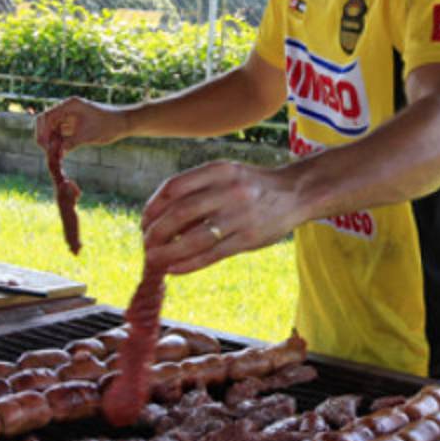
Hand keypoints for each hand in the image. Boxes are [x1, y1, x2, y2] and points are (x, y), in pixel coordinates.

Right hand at [34, 97, 129, 152]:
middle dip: (44, 136)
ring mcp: (71, 115)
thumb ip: (70, 143)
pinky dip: (59, 141)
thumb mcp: (88, 136)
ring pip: (53, 127)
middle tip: (47, 152)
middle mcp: (67, 108)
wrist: (124, 122)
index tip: (44, 146)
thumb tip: (56, 154)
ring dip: (51, 140)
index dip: (42, 132)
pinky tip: (60, 152)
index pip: (46, 117)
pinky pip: (61, 131)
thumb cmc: (108, 125)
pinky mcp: (75, 123)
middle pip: (47, 121)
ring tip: (54, 154)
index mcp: (69, 105)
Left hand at [141, 160, 306, 274]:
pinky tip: (173, 270)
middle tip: (145, 243)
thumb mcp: (226, 174)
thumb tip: (160, 218)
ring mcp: (240, 216)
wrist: (295, 193)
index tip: (144, 221)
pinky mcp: (248, 239)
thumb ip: (197, 189)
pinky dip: (188, 264)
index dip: (152, 207)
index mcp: (218, 170)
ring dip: (167, 252)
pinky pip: (211, 255)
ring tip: (153, 260)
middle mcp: (228, 190)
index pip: (173, 188)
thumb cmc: (252, 185)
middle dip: (156, 232)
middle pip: (179, 214)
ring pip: (193, 238)